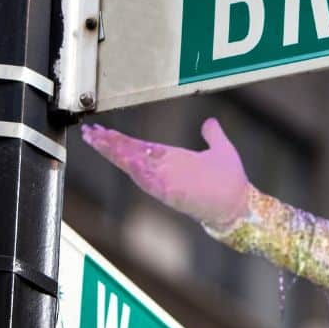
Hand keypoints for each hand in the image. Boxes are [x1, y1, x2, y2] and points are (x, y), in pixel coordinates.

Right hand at [80, 118, 250, 229]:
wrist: (240, 205)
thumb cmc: (231, 182)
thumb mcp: (221, 151)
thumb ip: (213, 136)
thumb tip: (210, 122)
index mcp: (171, 161)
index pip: (139, 147)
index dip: (119, 140)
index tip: (99, 130)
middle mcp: (165, 171)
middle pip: (131, 155)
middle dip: (109, 144)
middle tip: (88, 132)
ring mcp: (167, 182)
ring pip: (135, 166)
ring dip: (117, 153)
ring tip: (97, 140)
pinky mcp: (174, 192)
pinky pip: (151, 180)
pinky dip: (138, 170)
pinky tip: (124, 159)